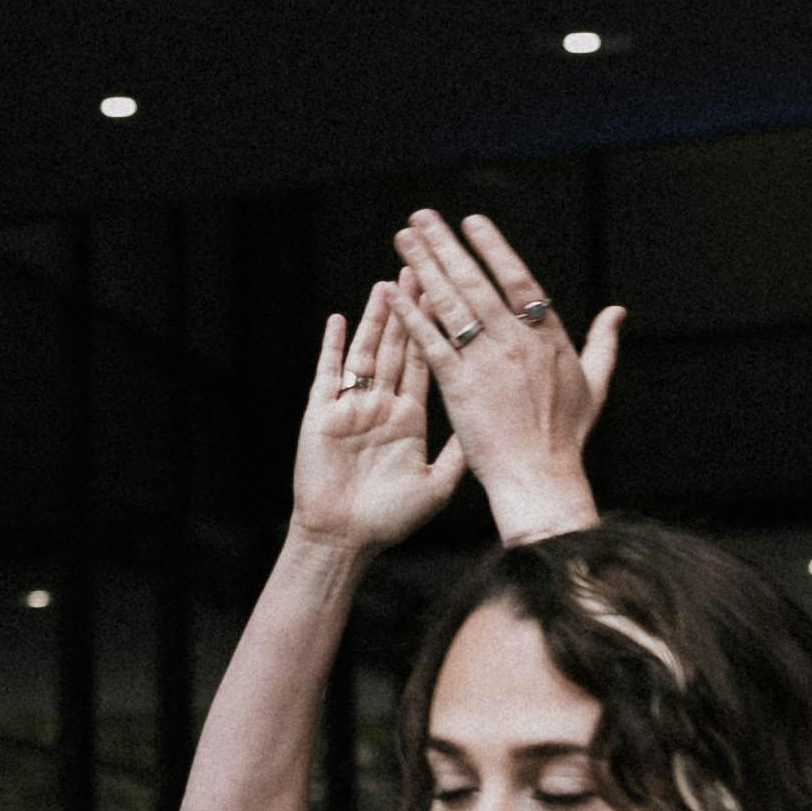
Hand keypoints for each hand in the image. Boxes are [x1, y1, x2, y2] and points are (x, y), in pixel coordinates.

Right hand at [286, 287, 466, 557]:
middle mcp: (381, 406)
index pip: (426, 362)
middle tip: (420, 271)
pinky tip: (338, 320)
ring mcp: (351, 407)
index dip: (435, 329)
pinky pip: (329, 374)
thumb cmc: (389, 520)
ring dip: (375, 319)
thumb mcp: (437, 485)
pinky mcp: (322, 414)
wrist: (345, 539)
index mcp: (409, 418)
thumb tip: (488, 424)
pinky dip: (333, 347)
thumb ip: (459, 452)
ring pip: (366, 352)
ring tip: (387, 284)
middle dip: (409, 310)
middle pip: (397, 347)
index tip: (447, 296)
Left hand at [396, 209, 621, 539]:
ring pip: (451, 304)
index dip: (494, 248)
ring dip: (424, 266)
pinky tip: (393, 291)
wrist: (540, 477)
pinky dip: (412, 314)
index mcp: (549, 338)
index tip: (472, 222)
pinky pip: (431, 341)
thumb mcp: (594, 385)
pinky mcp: (459, 386)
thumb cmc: (566, 436)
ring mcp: (487, 362)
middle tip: (422, 216)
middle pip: (476, 282)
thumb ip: (604, 344)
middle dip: (447, 246)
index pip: (519, 280)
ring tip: (403, 238)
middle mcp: (517, 342)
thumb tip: (618, 311)